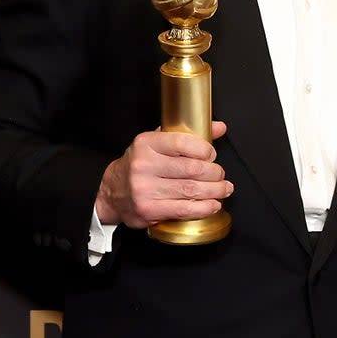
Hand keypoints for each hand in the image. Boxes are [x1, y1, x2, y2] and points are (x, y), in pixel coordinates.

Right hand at [95, 121, 232, 228]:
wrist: (112, 192)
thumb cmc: (140, 165)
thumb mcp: (158, 143)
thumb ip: (189, 134)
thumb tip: (219, 128)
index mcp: (146, 144)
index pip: (183, 142)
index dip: (205, 149)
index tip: (212, 155)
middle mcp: (143, 165)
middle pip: (192, 168)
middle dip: (214, 172)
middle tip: (220, 174)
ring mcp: (144, 189)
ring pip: (191, 189)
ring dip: (215, 190)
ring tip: (224, 189)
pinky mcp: (148, 210)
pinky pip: (184, 209)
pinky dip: (204, 207)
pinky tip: (214, 204)